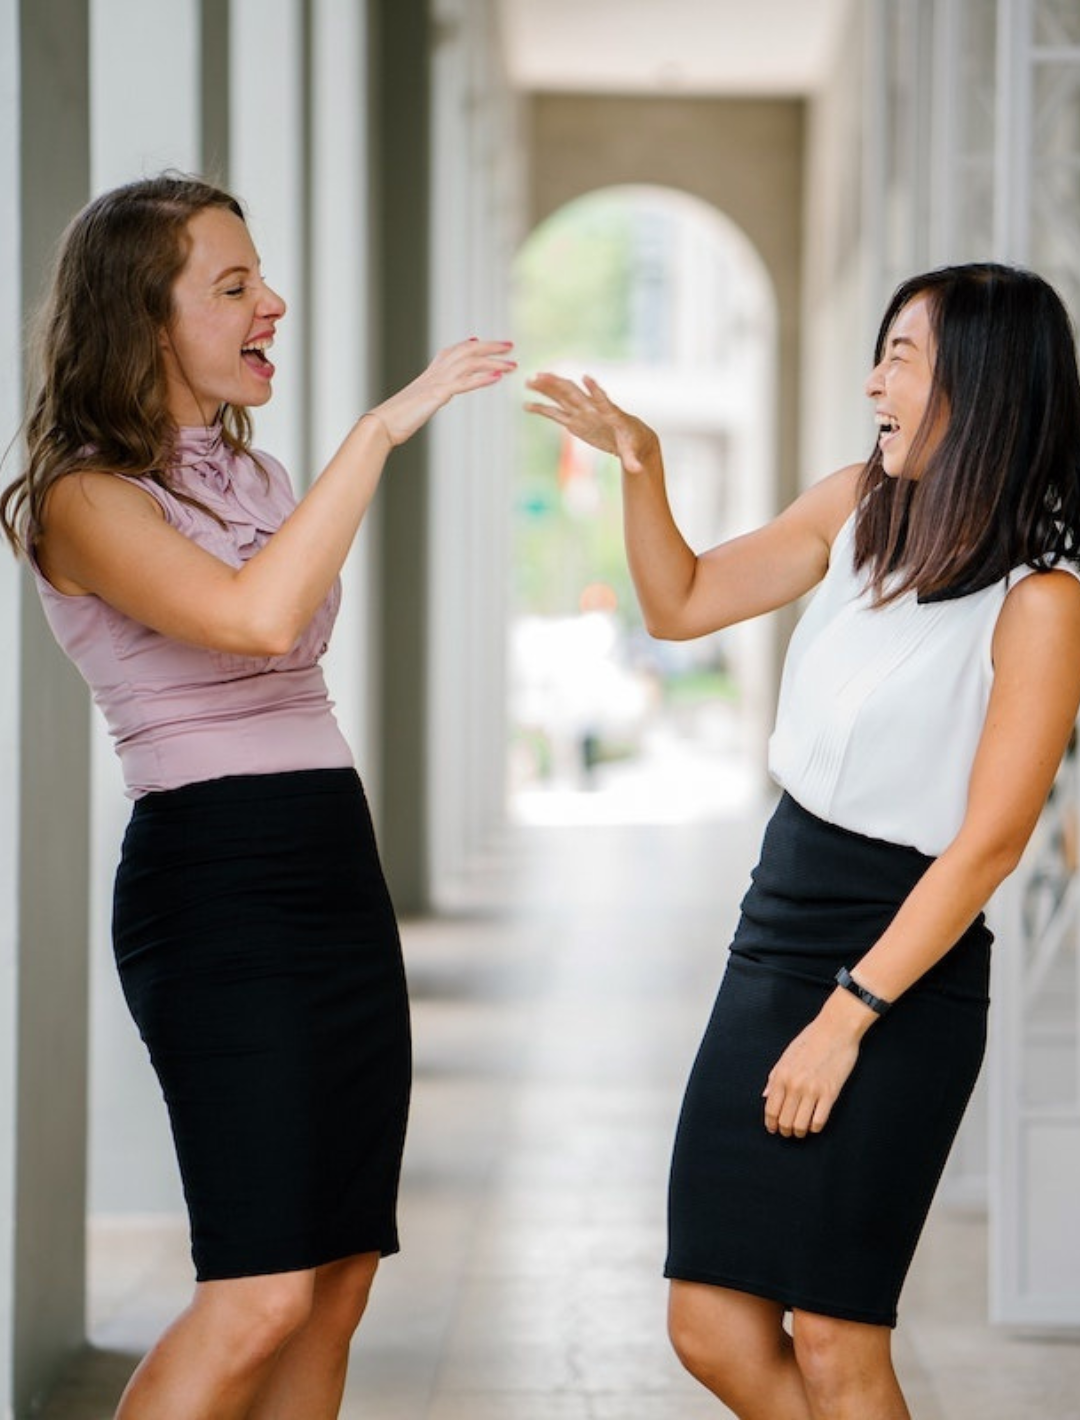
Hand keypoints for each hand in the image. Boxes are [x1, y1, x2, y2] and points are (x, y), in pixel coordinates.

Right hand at [370, 338, 515, 445]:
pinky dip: (482, 379)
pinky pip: (464, 383)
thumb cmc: (397, 419)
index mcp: (430, 374)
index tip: (486, 342)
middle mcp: (435, 372)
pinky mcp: (437, 395)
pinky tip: (498, 378)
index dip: (472, 345)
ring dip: (494, 363)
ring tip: (512, 364)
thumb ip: (429, 396)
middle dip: (490, 347)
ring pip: (470, 364)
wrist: (382, 424)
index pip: (454, 350)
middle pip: (467, 351)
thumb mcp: (418, 404)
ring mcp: (436, 382)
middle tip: (510, 346)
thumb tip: (432, 397)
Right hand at [524, 372, 658, 473]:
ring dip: (546, 388)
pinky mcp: (574, 421)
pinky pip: (555, 413)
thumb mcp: (633, 451)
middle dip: (557, 384)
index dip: (595, 389)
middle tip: (540, 375)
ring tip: (528, 381)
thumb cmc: (633, 442)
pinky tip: (527, 405)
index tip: (585, 378)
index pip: (602, 399)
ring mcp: (582, 413)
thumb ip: (632, 459)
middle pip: (573, 393)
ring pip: (561, 397)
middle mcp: (593, 409)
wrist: (630, 438)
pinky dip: (542, 409)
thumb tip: (637, 470)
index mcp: (609, 413)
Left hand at [762, 995, 869, 1137]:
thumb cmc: (810, 1039)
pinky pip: (819, 1121)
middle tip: (788, 1132)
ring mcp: (812, 1090)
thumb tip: (765, 1096)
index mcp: (781, 1075)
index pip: (771, 1109)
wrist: (835, 1029)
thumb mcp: (787, 1055)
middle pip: (784, 1120)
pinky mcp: (830, 1093)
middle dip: (785, 1130)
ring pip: (801, 1124)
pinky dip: (815, 1127)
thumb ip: (774, 1076)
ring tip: (801, 1130)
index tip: (773, 1129)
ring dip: (799, 1132)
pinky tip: (815, 1124)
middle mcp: (794, 1085)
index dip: (771, 1123)